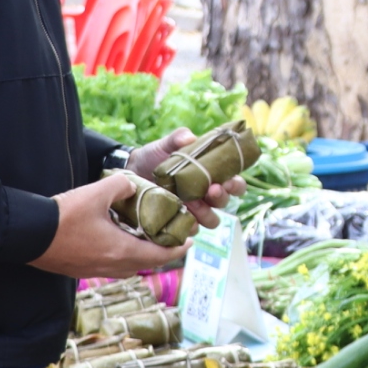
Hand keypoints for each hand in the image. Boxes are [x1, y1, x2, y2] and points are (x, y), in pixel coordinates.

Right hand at [31, 173, 190, 279]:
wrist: (28, 234)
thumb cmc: (64, 216)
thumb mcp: (96, 192)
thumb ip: (121, 185)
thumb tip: (131, 184)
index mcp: (122, 251)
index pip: (160, 255)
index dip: (178, 248)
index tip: (190, 241)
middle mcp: (112, 265)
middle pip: (146, 263)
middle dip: (162, 252)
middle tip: (171, 238)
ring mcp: (95, 270)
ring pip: (128, 266)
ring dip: (141, 255)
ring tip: (146, 239)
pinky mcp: (82, 269)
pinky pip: (112, 265)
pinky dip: (122, 256)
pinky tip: (117, 241)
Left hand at [126, 127, 245, 229]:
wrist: (130, 172)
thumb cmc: (153, 156)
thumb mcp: (165, 145)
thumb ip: (178, 138)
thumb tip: (189, 138)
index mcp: (210, 176)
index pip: (235, 183)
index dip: (236, 184)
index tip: (228, 180)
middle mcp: (206, 195)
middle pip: (225, 202)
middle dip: (221, 197)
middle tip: (212, 189)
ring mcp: (193, 210)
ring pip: (212, 220)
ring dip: (207, 214)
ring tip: (195, 205)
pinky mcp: (179, 222)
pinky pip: (190, 230)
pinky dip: (188, 226)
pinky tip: (181, 218)